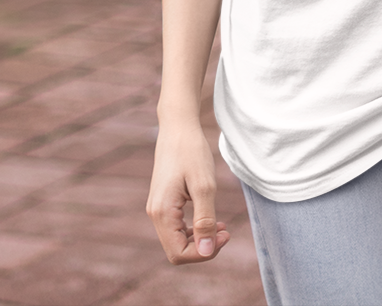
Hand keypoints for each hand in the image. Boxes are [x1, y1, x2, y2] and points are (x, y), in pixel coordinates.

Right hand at [146, 118, 232, 263]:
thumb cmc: (192, 152)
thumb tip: (207, 251)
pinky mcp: (163, 202)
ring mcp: (157, 208)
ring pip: (176, 241)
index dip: (204, 252)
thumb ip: (205, 221)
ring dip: (200, 240)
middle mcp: (155, 213)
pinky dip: (194, 230)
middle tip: (226, 231)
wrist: (178, 127)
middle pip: (176, 251)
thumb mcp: (205, 187)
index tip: (225, 234)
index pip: (179, 253)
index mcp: (162, 212)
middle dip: (203, 248)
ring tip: (222, 227)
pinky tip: (211, 220)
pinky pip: (176, 228)